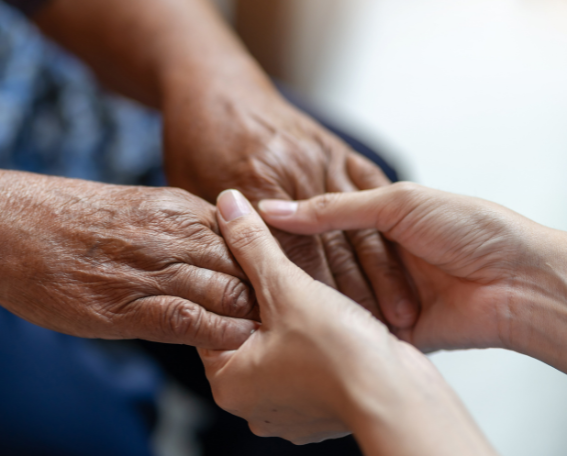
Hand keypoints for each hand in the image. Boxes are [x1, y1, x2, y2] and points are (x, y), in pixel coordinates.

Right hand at [0, 173, 258, 348]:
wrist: (9, 225)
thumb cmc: (67, 220)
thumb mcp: (134, 208)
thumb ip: (176, 230)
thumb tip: (210, 257)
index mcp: (179, 208)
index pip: (248, 238)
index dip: (268, 265)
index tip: (277, 287)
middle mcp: (174, 235)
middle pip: (248, 266)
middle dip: (269, 295)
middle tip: (286, 320)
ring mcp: (151, 269)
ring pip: (228, 292)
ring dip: (250, 318)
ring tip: (267, 340)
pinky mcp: (126, 306)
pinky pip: (189, 320)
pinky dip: (217, 334)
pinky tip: (230, 345)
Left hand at [162, 77, 415, 329]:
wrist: (215, 83)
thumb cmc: (196, 141)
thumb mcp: (191, 191)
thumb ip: (216, 233)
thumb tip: (229, 287)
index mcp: (254, 183)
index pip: (289, 255)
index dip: (313, 302)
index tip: (331, 340)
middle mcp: (293, 170)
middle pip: (330, 246)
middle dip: (356, 298)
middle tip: (378, 341)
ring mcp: (319, 157)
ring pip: (358, 224)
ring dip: (384, 275)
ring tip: (404, 318)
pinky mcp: (338, 150)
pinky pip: (372, 194)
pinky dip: (387, 231)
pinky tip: (403, 264)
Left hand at [200, 190, 494, 455]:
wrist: (401, 400)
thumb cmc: (340, 355)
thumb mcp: (286, 287)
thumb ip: (253, 244)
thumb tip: (227, 204)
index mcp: (228, 382)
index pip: (213, 319)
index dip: (230, 281)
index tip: (245, 255)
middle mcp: (252, 403)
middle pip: (247, 331)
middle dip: (264, 299)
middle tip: (276, 268)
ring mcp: (288, 409)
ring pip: (280, 345)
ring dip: (291, 316)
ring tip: (304, 287)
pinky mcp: (322, 408)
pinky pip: (308, 361)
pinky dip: (315, 338)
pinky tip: (328, 316)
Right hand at [258, 181, 564, 355]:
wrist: (520, 283)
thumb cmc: (474, 229)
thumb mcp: (398, 203)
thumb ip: (333, 208)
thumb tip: (276, 209)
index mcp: (381, 217)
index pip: (320, 220)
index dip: (286, 224)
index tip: (249, 227)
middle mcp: (379, 256)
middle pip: (323, 261)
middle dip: (293, 264)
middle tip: (249, 267)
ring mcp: (384, 294)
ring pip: (334, 296)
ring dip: (312, 295)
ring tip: (267, 295)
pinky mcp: (392, 330)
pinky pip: (354, 327)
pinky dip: (335, 324)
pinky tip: (303, 320)